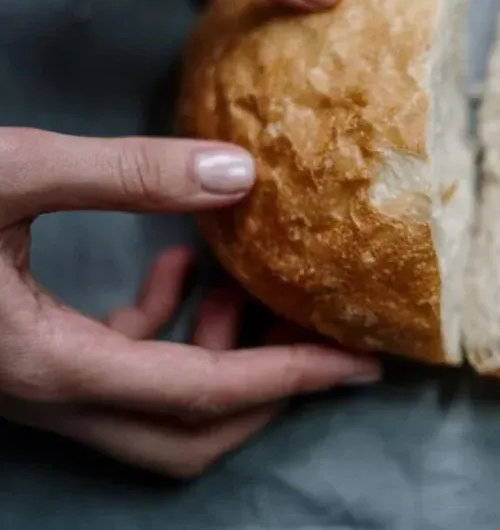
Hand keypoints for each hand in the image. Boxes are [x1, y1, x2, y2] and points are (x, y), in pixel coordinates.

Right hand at [0, 128, 381, 477]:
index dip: (293, 375)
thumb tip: (240, 173)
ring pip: (158, 408)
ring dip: (218, 354)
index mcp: (56, 366)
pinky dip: (163, 329)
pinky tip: (179, 267)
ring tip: (252, 287)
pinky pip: (119, 370)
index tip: (361, 362)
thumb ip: (124, 175)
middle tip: (319, 330)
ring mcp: (41, 384)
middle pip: (191, 430)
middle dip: (269, 386)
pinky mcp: (32, 359)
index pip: (207, 391)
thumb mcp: (11, 174)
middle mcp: (52, 395)